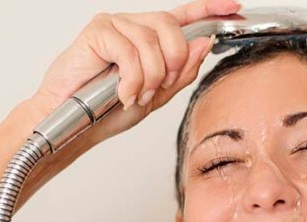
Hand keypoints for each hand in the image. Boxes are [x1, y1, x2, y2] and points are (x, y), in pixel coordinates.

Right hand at [18, 0, 241, 143]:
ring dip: (149, 78)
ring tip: (134, 95)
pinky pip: (129, 51)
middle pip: (172, 27)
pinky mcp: (97, 32)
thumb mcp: (156, 95)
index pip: (184, 16)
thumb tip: (203, 44)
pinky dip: (131, 79)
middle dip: (174, 62)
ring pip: (152, 42)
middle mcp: (132, 26)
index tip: (232, 6)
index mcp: (149, 39)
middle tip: (159, 87)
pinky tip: (121, 92)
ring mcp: (114, 25)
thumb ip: (181, 72)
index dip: (208, 8)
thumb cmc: (106, 111)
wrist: (73, 126)